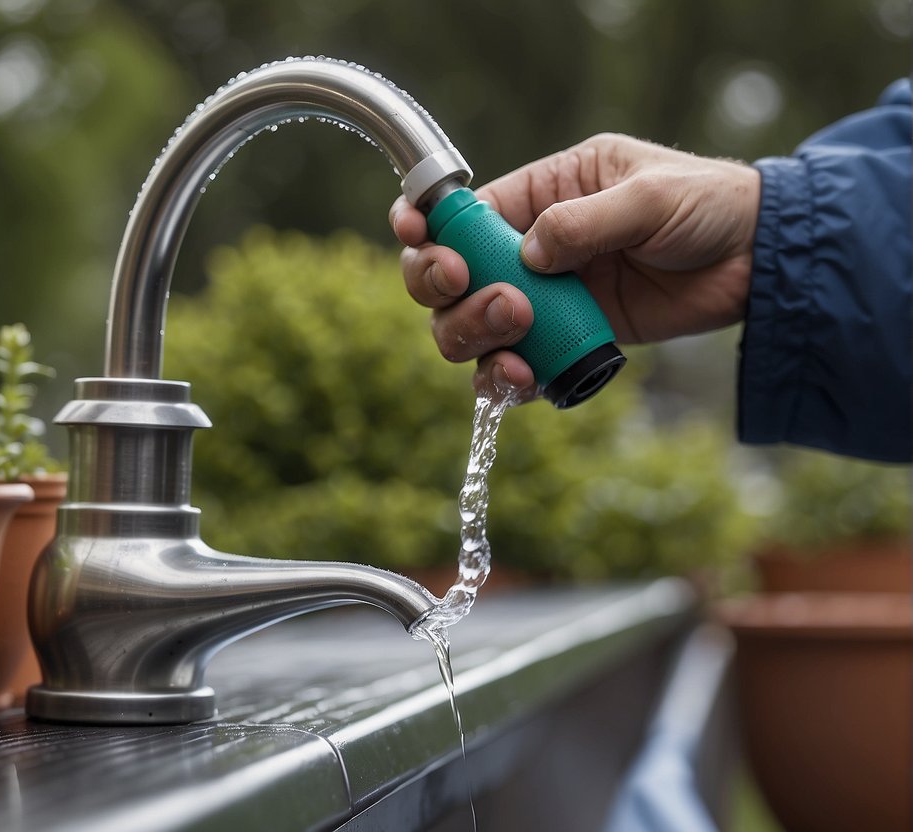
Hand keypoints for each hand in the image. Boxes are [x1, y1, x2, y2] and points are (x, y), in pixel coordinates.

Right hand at [389, 133, 760, 390]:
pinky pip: (512, 368)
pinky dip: (504, 381)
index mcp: (539, 193)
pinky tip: (521, 379)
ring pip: (468, 327)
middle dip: (446, 290)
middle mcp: (526, 248)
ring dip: (474, 335)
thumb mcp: (649, 196)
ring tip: (520, 331)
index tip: (418, 238)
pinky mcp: (564, 342)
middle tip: (495, 297)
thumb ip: (584, 221)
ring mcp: (543, 300)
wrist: (757, 262)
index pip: (459, 211)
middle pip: (447, 276)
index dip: (425, 225)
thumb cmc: (706, 206)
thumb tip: (527, 254)